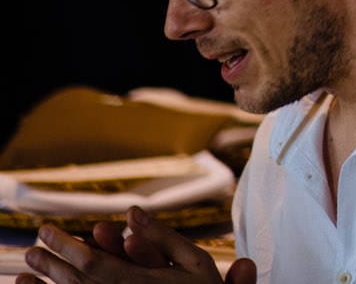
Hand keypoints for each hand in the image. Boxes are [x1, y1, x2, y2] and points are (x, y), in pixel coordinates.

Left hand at [22, 208, 255, 283]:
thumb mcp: (196, 262)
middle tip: (32, 246)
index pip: (93, 263)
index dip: (66, 247)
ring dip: (48, 281)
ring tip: (27, 268)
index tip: (46, 231)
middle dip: (51, 262)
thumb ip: (163, 237)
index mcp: (142, 283)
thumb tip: (133, 211)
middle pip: (76, 281)